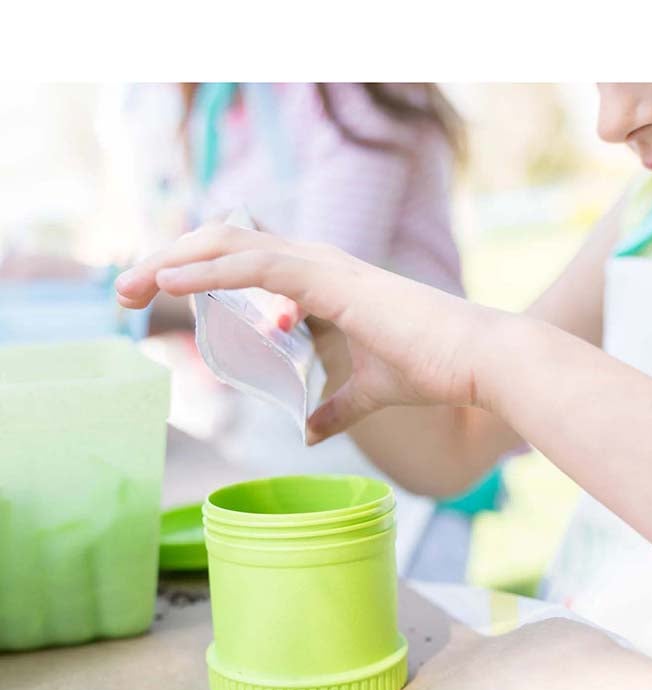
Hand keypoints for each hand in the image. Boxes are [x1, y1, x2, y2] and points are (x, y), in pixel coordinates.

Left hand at [116, 224, 497, 442]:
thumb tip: (312, 431)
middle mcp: (316, 263)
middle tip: (123, 289)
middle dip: (169, 261)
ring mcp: (324, 267)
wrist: (476, 363)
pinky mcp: (333, 281)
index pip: (243, 260)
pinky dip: (211, 269)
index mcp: (320, 282)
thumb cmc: (430, 369)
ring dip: (174, 261)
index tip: (154, 292)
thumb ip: (336, 407)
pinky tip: (171, 280)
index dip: (196, 269)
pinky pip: (258, 264)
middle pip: (225, 244)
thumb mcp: (367, 393)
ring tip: (128, 284)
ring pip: (231, 245)